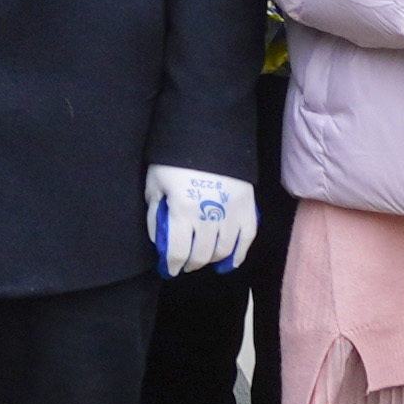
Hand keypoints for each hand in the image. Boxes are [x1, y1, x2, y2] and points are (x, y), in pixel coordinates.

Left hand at [145, 167, 259, 275]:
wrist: (207, 133)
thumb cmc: (174, 158)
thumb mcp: (155, 184)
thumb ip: (156, 215)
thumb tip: (161, 242)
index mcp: (183, 210)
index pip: (178, 252)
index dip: (172, 266)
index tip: (169, 270)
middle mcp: (209, 216)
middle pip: (201, 254)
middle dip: (191, 263)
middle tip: (185, 264)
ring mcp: (232, 212)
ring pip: (223, 249)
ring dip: (211, 259)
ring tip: (203, 259)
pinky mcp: (248, 206)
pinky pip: (247, 237)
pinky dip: (239, 254)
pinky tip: (229, 262)